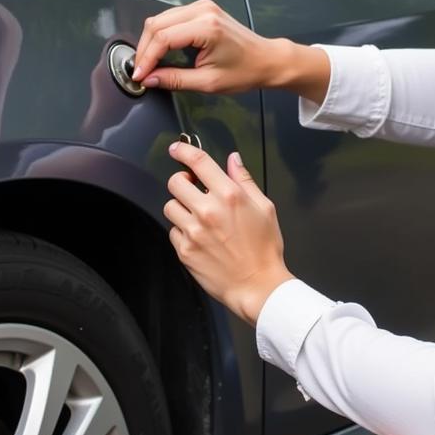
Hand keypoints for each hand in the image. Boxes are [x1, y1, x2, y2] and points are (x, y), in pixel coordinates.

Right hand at [132, 0, 279, 93]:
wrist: (266, 59)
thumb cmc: (245, 71)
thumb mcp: (208, 82)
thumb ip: (175, 79)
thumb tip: (149, 79)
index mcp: (207, 28)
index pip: (163, 38)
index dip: (146, 58)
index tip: (139, 75)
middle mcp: (203, 11)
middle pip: (157, 24)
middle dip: (144, 49)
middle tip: (141, 71)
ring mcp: (202, 6)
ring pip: (160, 18)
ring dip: (150, 41)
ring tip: (148, 63)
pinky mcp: (202, 8)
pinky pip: (171, 17)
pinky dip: (161, 34)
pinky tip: (160, 51)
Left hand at [163, 140, 292, 325]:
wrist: (257, 285)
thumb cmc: (264, 249)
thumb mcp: (264, 208)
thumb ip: (245, 181)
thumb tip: (233, 160)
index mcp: (229, 195)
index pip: (198, 162)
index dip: (183, 151)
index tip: (176, 149)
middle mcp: (208, 210)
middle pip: (175, 182)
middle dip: (183, 182)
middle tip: (192, 189)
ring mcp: (193, 231)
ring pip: (170, 206)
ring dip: (181, 207)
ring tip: (197, 217)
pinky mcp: (184, 250)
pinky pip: (172, 231)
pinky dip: (182, 231)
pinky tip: (199, 237)